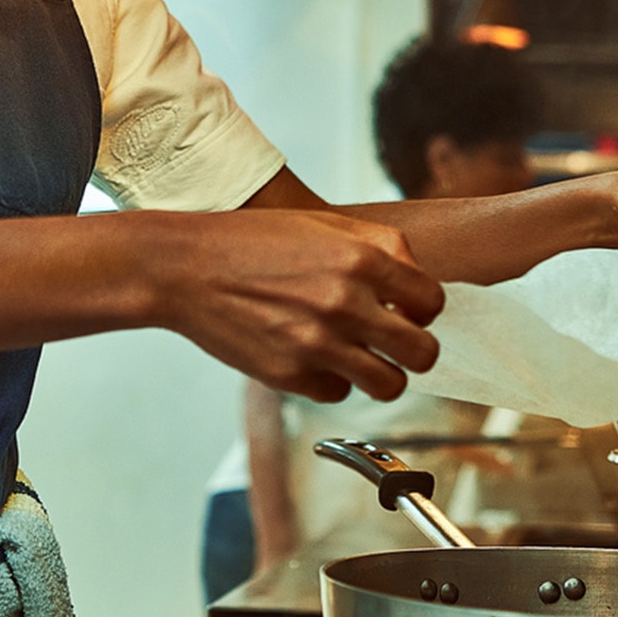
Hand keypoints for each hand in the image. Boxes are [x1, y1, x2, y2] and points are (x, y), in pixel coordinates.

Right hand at [148, 208, 445, 403]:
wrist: (185, 268)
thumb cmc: (253, 241)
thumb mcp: (324, 222)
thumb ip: (382, 245)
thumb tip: (417, 281)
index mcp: (361, 258)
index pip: (432, 303)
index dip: (423, 310)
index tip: (406, 312)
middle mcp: (345, 303)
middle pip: (423, 354)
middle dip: (415, 351)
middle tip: (395, 345)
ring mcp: (318, 343)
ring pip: (390, 385)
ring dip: (382, 375)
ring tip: (362, 359)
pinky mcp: (291, 375)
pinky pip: (338, 393)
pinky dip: (332, 380)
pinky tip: (312, 356)